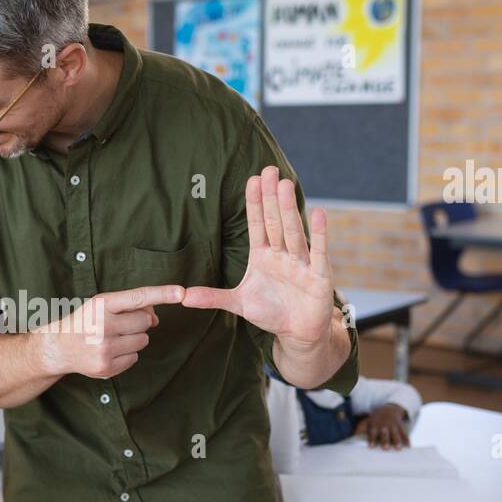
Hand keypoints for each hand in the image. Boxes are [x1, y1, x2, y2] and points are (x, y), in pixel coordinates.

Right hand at [38, 285, 184, 379]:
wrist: (60, 347)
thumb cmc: (86, 321)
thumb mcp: (102, 305)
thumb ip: (130, 306)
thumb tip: (156, 318)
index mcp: (101, 305)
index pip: (138, 297)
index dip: (162, 294)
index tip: (181, 292)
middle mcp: (103, 326)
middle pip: (145, 322)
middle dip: (139, 323)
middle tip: (120, 324)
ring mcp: (105, 348)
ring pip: (143, 341)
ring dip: (134, 338)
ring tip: (112, 338)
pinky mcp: (107, 367)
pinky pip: (135, 358)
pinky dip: (127, 354)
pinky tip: (110, 351)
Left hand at [182, 166, 334, 352]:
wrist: (297, 332)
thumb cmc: (271, 311)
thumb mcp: (238, 303)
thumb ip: (213, 297)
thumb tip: (182, 297)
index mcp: (263, 256)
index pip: (258, 225)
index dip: (255, 203)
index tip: (252, 180)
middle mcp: (282, 254)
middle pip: (275, 222)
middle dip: (271, 197)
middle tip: (269, 169)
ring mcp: (301, 263)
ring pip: (292, 232)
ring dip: (288, 209)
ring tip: (284, 184)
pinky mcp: (319, 276)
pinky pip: (318, 253)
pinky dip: (318, 235)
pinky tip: (318, 213)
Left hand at [354, 404, 409, 449]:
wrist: (389, 408)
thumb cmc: (376, 419)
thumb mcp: (368, 421)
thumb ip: (361, 428)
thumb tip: (353, 436)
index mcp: (375, 425)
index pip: (372, 432)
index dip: (372, 439)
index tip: (371, 446)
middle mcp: (384, 425)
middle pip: (385, 434)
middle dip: (385, 440)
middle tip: (385, 448)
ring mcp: (393, 425)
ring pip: (395, 434)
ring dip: (397, 441)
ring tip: (399, 448)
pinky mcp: (400, 426)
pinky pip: (404, 433)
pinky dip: (407, 439)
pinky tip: (408, 446)